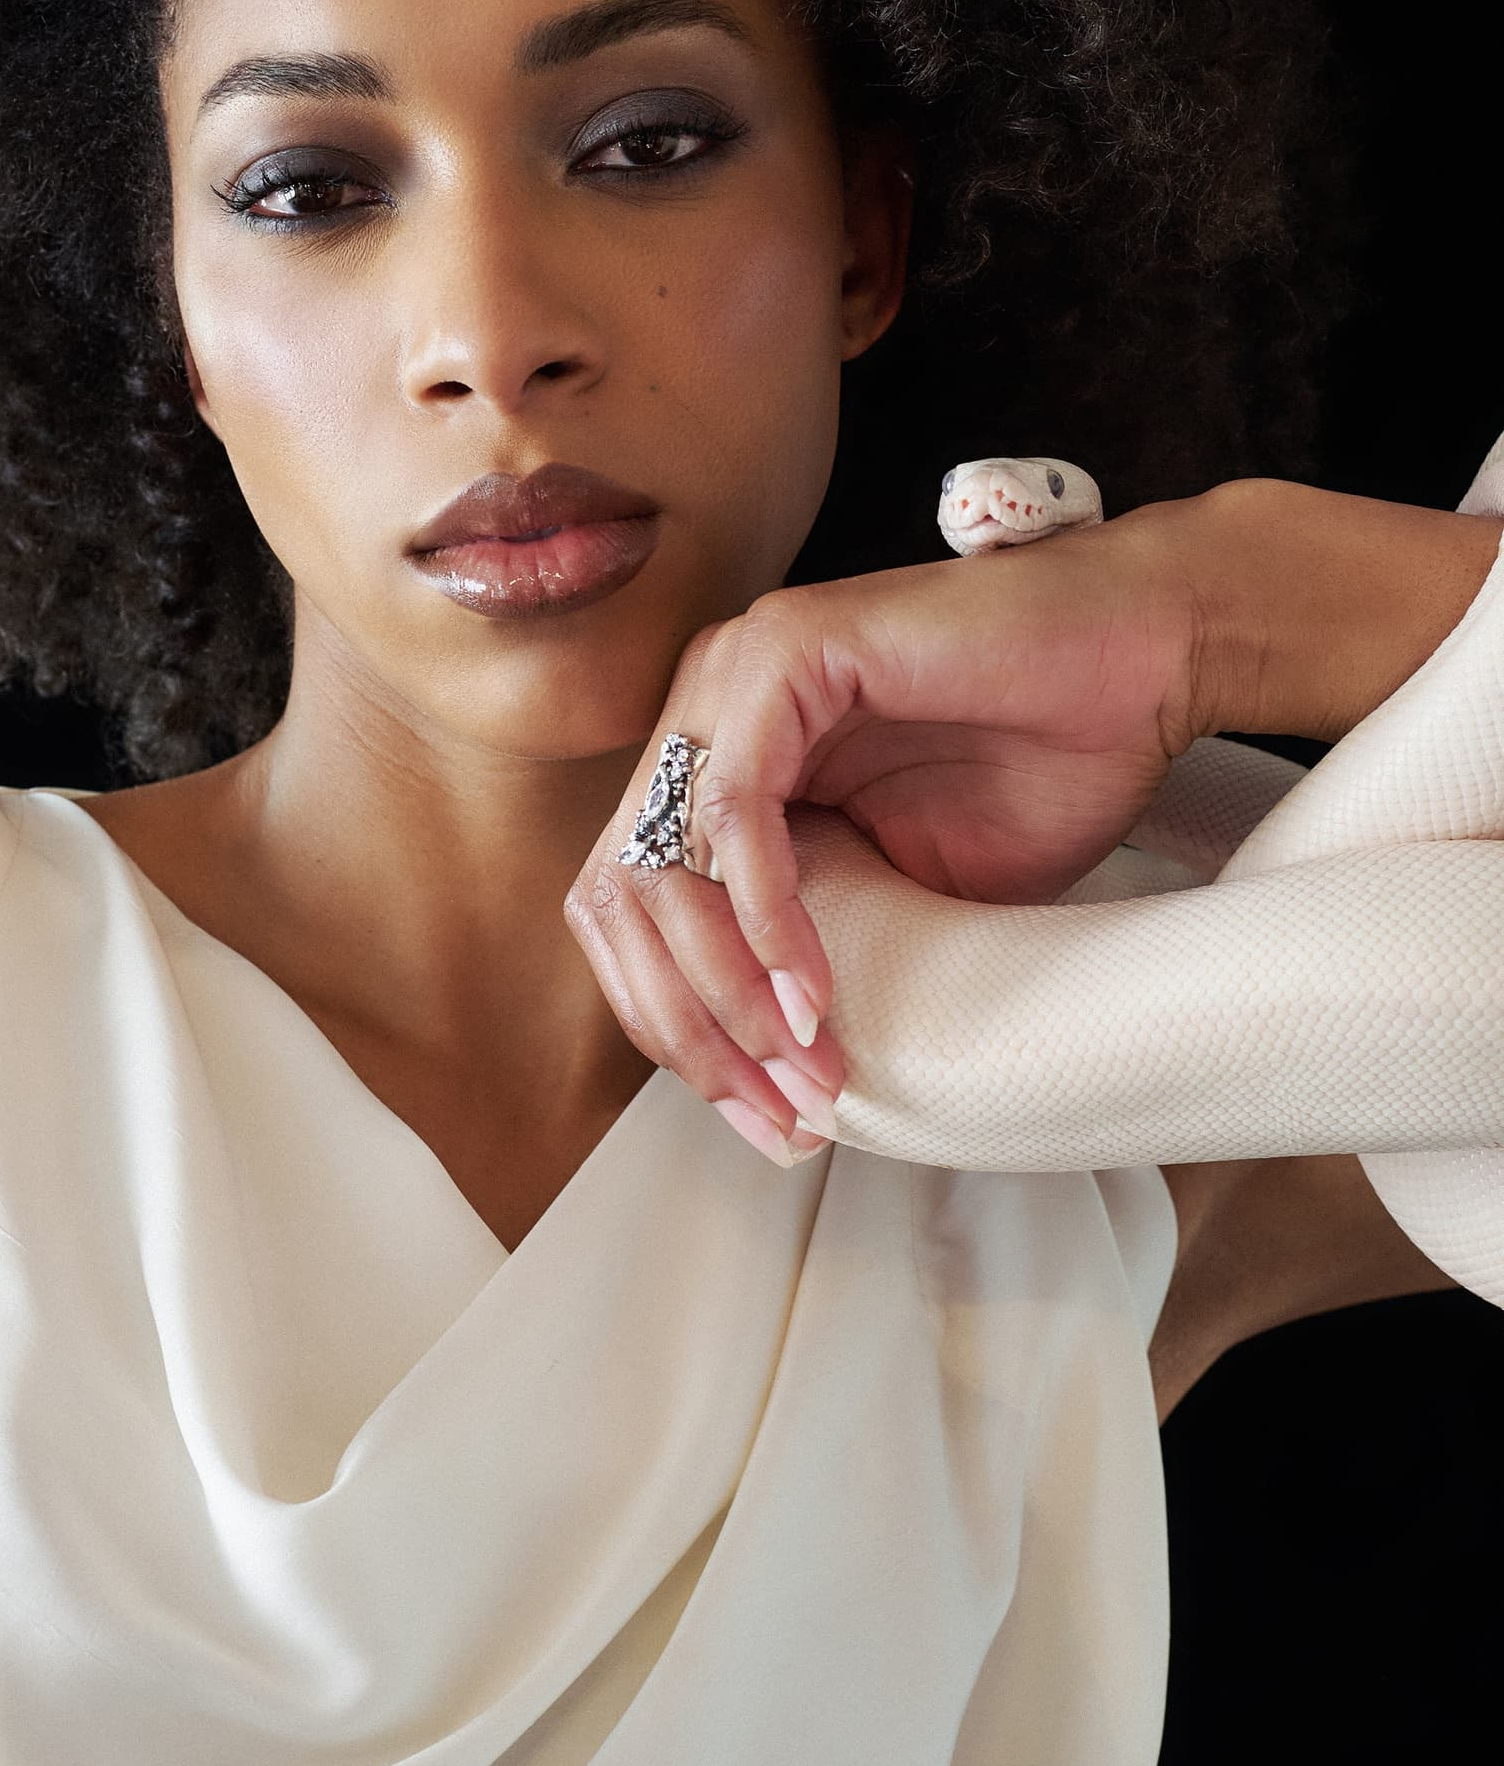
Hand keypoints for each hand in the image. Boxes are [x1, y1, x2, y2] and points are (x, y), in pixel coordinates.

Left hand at [562, 497, 1205, 1161]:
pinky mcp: (787, 648)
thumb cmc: (1042, 767)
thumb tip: (756, 1068)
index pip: (629, 911)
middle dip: (688, 1027)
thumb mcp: (908, 898)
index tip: (758, 1117)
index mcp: (713, 762)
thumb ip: (816, 947)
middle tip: (775, 1114)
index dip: (674, 1026)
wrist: (1145, 660)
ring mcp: (734, 671)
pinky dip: (763, 912)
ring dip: (725, 987)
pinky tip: (812, 991)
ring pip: (661, 859)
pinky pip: (734, 804)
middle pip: (620, 895)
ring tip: (803, 1067)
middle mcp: (702, 711)